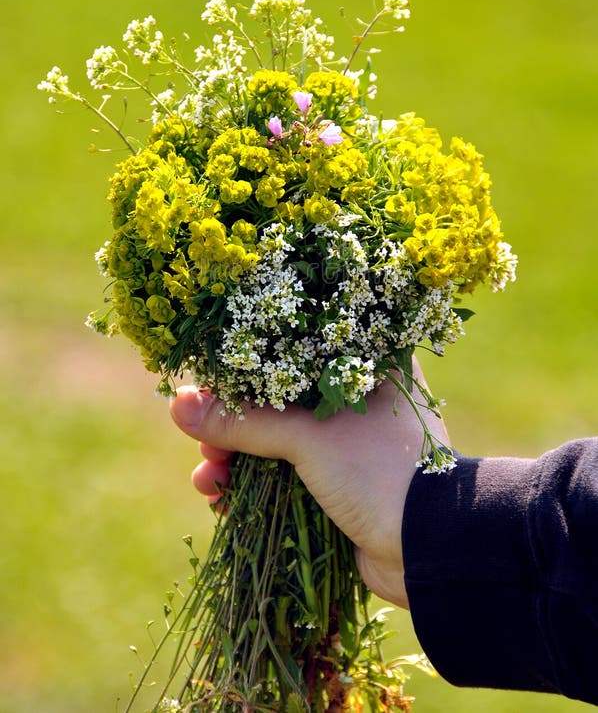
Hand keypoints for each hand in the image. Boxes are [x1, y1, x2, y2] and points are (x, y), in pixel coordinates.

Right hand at [170, 359, 448, 608]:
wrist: (431, 550)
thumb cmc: (379, 470)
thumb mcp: (307, 438)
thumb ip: (242, 422)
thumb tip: (177, 405)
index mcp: (367, 364)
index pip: (294, 351)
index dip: (248, 368)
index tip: (208, 386)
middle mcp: (359, 397)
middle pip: (278, 399)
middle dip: (233, 423)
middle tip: (202, 441)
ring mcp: (348, 443)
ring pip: (275, 440)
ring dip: (235, 458)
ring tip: (207, 480)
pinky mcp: (338, 482)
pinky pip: (283, 475)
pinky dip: (252, 485)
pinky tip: (221, 500)